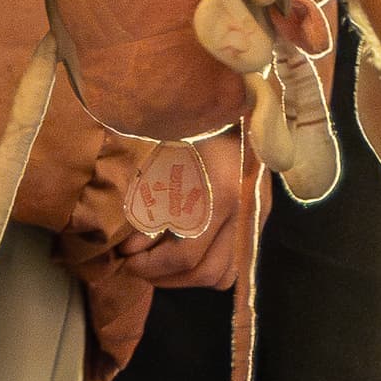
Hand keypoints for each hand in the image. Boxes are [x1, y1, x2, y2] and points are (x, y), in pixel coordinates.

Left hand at [113, 137, 249, 288]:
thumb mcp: (167, 151)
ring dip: (184, 278)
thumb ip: (148, 195)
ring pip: (222, 275)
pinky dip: (205, 269)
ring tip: (155, 266)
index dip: (149, 263)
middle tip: (134, 264)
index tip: (124, 253)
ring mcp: (255, 218)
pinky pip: (233, 264)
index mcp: (221, 192)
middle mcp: (244, 213)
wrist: (244, 103)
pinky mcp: (256, 220)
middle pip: (203, 273)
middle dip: (162, 275)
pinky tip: (181, 257)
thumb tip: (131, 243)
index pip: (185, 254)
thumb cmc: (195, 122)